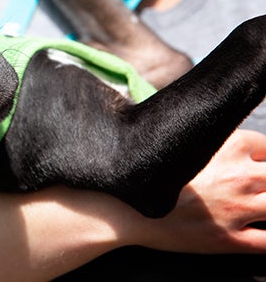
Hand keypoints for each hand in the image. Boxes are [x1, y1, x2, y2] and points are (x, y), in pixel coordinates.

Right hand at [139, 129, 265, 252]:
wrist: (123, 206)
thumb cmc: (147, 172)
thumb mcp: (180, 140)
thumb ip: (207, 137)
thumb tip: (218, 137)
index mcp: (229, 145)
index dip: (260, 157)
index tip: (250, 164)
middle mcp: (240, 176)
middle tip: (250, 187)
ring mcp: (238, 209)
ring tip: (254, 207)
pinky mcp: (230, 239)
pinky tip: (259, 231)